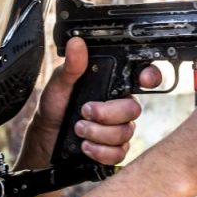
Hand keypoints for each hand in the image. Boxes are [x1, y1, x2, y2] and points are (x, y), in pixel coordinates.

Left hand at [21, 37, 160, 166]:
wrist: (46, 136)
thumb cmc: (55, 107)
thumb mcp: (60, 84)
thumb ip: (72, 66)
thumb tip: (76, 43)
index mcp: (112, 85)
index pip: (141, 77)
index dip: (150, 76)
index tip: (144, 79)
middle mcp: (120, 106)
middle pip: (133, 109)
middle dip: (107, 113)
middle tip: (85, 111)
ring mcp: (119, 128)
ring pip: (125, 132)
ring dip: (98, 133)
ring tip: (79, 129)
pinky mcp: (115, 149)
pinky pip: (119, 153)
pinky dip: (100, 151)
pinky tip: (85, 146)